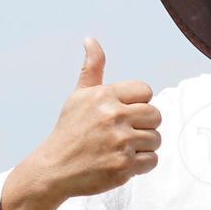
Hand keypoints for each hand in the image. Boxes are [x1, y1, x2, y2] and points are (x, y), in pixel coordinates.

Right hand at [21, 37, 161, 200]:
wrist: (54, 169)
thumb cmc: (69, 131)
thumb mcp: (78, 97)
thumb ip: (92, 69)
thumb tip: (90, 40)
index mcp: (104, 96)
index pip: (146, 91)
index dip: (138, 104)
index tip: (123, 115)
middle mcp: (113, 116)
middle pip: (155, 115)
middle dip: (144, 125)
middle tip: (124, 134)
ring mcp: (119, 142)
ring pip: (155, 139)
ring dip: (143, 146)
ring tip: (121, 149)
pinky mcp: (123, 166)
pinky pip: (152, 160)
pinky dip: (141, 165)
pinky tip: (121, 162)